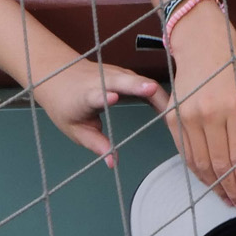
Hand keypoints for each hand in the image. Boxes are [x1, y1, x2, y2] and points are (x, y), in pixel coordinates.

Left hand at [26, 49, 162, 157]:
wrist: (56, 73)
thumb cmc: (64, 104)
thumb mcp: (74, 129)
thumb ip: (95, 144)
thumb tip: (113, 163)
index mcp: (86, 95)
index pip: (96, 94)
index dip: (105, 96)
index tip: (113, 97)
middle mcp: (103, 80)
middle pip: (124, 82)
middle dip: (140, 87)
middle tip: (161, 99)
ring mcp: (116, 74)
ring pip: (141, 81)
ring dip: (159, 95)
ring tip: (178, 113)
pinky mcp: (125, 74)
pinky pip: (145, 83)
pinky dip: (159, 95)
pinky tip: (172, 109)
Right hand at [163, 3, 235, 204]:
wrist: (200, 44)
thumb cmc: (232, 66)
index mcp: (233, 108)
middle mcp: (208, 114)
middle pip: (217, 164)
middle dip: (228, 188)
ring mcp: (187, 116)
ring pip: (198, 162)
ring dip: (211, 183)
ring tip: (224, 196)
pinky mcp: (172, 117)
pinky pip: (184, 151)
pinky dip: (195, 169)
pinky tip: (207, 178)